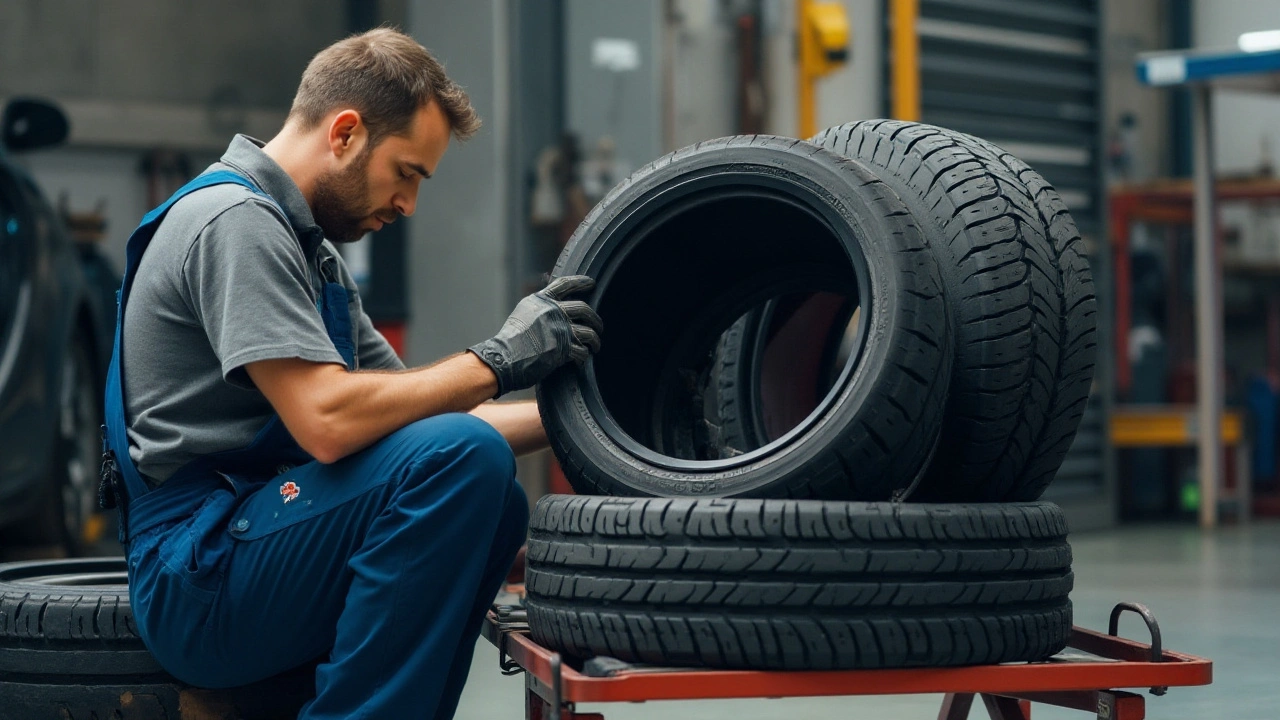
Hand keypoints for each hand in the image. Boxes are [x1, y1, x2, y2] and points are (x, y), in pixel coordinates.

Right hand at [468, 275, 602, 397]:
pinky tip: (582, 358)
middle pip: (584, 308)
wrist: (503, 358)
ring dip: (595, 340)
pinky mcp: (563, 348)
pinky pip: (582, 351)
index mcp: (541, 300)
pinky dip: (584, 356)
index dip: (580, 282)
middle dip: (595, 318)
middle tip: (599, 325)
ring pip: (589, 332)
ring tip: (596, 346)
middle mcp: (552, 311)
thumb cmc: (508, 341)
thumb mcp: (522, 314)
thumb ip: (539, 309)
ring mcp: (560, 329)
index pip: (564, 284)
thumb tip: (551, 306)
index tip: (591, 283)